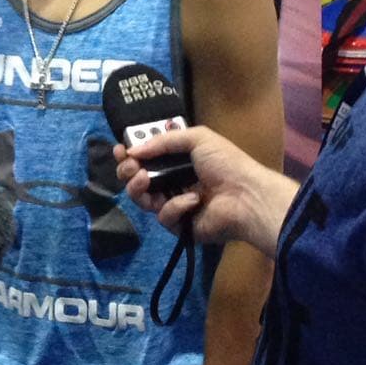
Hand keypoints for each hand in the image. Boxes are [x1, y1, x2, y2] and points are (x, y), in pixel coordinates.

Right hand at [114, 124, 294, 257]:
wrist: (246, 195)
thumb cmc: (225, 163)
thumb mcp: (197, 138)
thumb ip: (164, 141)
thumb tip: (133, 149)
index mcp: (178, 162)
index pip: (146, 158)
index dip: (131, 155)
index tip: (119, 150)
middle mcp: (174, 183)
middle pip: (138, 180)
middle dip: (128, 172)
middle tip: (129, 167)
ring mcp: (176, 205)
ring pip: (143, 201)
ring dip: (139, 188)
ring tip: (145, 180)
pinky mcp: (180, 227)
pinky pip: (165, 217)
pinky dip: (175, 206)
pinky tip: (193, 200)